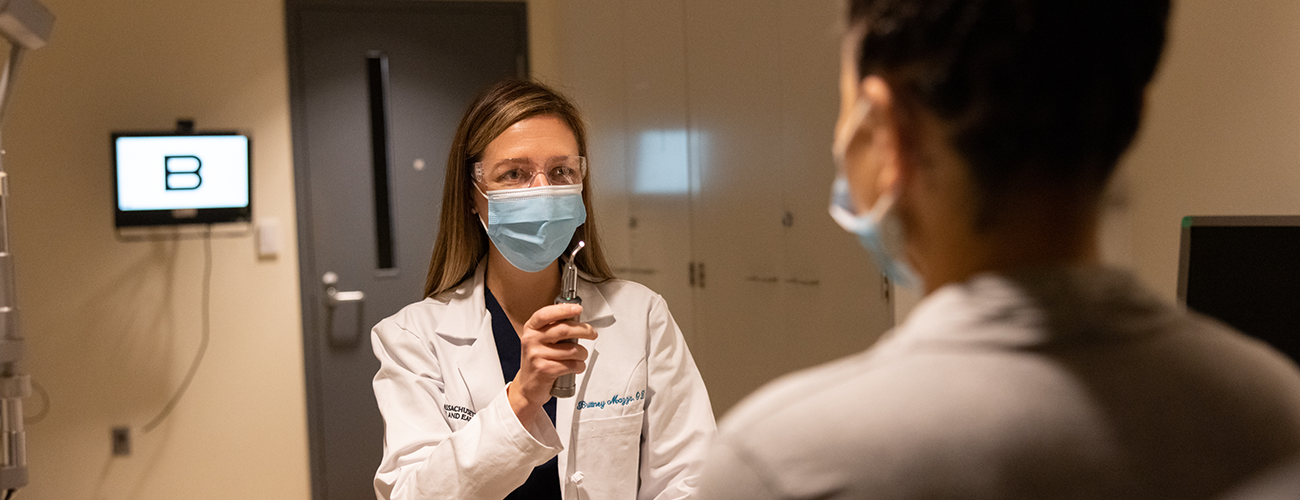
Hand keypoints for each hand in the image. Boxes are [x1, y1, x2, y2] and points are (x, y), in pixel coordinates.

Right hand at [507, 303, 596, 421]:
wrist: (528, 386)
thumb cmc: (538, 360)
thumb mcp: (540, 340)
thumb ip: (554, 328)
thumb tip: (577, 318)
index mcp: (531, 329)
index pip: (546, 314)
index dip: (563, 310)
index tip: (578, 308)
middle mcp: (531, 340)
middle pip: (564, 330)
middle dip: (584, 331)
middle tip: (592, 333)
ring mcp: (536, 355)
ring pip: (571, 350)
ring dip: (583, 353)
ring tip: (582, 356)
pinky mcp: (544, 370)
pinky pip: (570, 364)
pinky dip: (579, 366)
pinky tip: (577, 367)